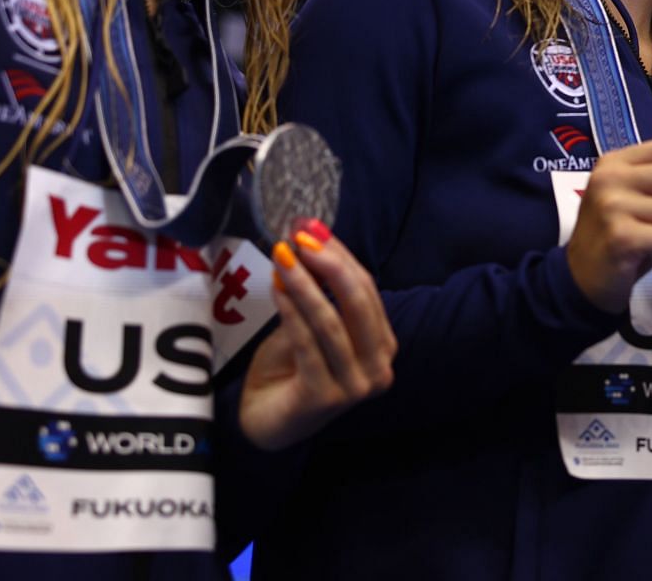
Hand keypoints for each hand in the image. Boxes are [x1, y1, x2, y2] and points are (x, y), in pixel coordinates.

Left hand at [239, 222, 396, 450]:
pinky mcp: (325, 398)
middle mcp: (379, 368)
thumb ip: (319, 292)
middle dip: (329, 264)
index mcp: (384, 347)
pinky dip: (292, 311)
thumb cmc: (292, 369)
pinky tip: (277, 287)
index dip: (340, 255)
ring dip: (305, 284)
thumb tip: (312, 236)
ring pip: (331, 322)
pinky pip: (307, 343)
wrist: (267, 422)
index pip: (367, 290)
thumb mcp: (312, 325)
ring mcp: (355, 387)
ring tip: (282, 257)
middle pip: (358, 303)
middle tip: (300, 237)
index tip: (312, 228)